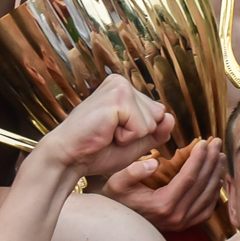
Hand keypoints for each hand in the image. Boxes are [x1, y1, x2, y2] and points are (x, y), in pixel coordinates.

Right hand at [37, 74, 175, 180]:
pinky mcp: (118, 97)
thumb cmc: (96, 151)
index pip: (157, 114)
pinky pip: (142, 127)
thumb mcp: (134, 143)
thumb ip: (155, 132)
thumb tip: (171, 118)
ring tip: (107, 133)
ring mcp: (119, 86)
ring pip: (152, 121)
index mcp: (124, 90)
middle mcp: (121, 82)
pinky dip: (126, 138)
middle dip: (137, 134)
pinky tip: (106, 132)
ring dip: (131, 136)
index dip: (140, 133)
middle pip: (158, 115)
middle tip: (109, 134)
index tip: (114, 134)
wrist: (68, 157)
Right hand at [100, 138, 223, 231]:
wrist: (119, 224)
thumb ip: (133, 171)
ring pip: (208, 196)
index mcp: (163, 205)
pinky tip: (217, 177)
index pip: (189, 177)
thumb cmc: (118, 199)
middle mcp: (177, 216)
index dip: (199, 157)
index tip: (204, 141)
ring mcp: (183, 223)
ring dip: (216, 174)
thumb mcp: (117, 183)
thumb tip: (154, 162)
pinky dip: (215, 192)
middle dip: (211, 161)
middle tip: (217, 143)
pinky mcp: (185, 225)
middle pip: (202, 185)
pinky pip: (207, 209)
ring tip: (219, 155)